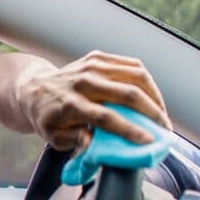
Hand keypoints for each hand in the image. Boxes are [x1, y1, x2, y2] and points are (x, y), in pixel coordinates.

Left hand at [18, 50, 170, 149]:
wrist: (34, 88)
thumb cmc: (47, 118)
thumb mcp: (53, 137)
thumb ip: (73, 140)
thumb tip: (92, 142)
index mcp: (71, 104)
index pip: (105, 117)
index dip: (130, 130)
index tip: (148, 141)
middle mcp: (83, 82)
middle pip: (127, 93)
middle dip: (152, 112)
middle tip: (165, 129)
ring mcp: (92, 66)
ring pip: (135, 75)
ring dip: (155, 95)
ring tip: (162, 113)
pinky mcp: (98, 57)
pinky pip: (131, 65)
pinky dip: (146, 81)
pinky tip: (152, 96)